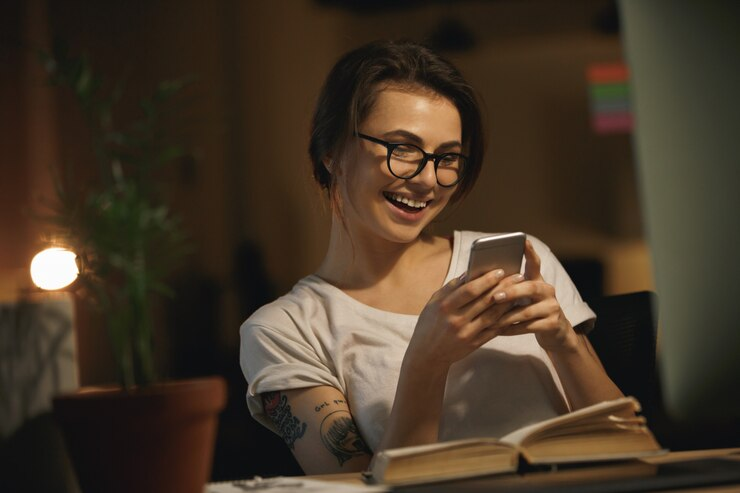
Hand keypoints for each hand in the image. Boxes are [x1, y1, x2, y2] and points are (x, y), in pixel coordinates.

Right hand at [406, 268, 523, 367]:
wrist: (427, 354)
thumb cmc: (429, 324)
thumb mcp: (433, 303)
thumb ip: (450, 287)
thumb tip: (469, 272)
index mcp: (445, 307)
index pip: (470, 290)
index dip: (487, 280)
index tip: (501, 270)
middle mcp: (457, 320)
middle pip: (485, 301)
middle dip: (504, 286)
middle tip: (518, 276)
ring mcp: (467, 334)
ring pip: (493, 315)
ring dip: (508, 302)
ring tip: (520, 290)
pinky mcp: (474, 344)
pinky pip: (494, 330)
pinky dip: (505, 319)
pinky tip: (514, 309)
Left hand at [489, 240, 578, 351]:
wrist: (555, 333)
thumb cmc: (531, 310)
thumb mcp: (524, 296)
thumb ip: (511, 287)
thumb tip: (484, 279)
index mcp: (538, 280)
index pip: (535, 263)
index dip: (530, 252)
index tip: (524, 241)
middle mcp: (548, 291)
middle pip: (530, 288)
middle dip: (511, 292)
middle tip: (494, 296)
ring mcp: (553, 308)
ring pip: (526, 311)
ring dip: (506, 316)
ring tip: (490, 319)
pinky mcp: (553, 324)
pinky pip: (528, 327)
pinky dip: (512, 329)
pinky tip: (499, 330)